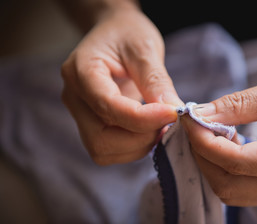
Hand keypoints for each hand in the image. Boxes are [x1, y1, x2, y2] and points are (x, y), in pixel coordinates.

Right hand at [61, 2, 181, 164]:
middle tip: (168, 121)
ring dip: (138, 144)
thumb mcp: (145, 48)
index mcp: (80, 71)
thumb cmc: (127, 33)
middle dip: (140, 136)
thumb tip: (174, 112)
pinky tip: (149, 129)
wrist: (113, 33)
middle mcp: (74, 97)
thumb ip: (156, 81)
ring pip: (104, 149)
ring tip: (160, 124)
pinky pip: (110, 149)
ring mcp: (80, 114)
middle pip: (101, 138)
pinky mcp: (91, 125)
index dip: (143, 118)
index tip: (173, 114)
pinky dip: (134, 146)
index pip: (107, 106)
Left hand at [182, 63, 256, 205]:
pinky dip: (224, 169)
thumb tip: (199, 116)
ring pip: (230, 191)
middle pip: (226, 183)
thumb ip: (236, 106)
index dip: (202, 140)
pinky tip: (225, 145)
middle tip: (195, 125)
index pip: (232, 161)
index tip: (188, 118)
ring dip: (211, 164)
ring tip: (210, 134)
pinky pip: (241, 189)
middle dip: (202, 154)